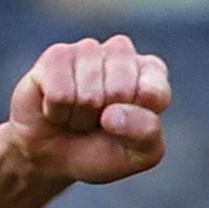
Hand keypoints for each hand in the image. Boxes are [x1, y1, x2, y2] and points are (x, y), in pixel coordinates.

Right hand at [5, 34, 171, 185]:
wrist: (55, 157)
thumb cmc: (105, 150)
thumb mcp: (141, 152)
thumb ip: (146, 133)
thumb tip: (112, 114)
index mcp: (152, 71)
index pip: (153, 93)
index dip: (137, 120)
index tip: (127, 125)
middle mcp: (121, 52)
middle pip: (120, 90)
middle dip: (107, 119)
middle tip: (99, 122)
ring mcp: (87, 50)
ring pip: (89, 94)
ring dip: (80, 117)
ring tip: (78, 115)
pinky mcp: (55, 56)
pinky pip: (59, 94)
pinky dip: (57, 112)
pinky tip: (56, 107)